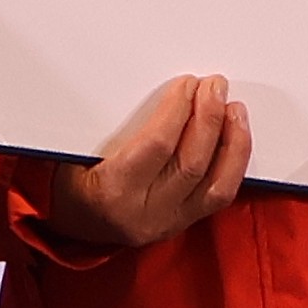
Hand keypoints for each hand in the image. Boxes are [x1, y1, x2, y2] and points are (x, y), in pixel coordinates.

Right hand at [44, 73, 250, 248]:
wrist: (73, 227)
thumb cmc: (71, 183)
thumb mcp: (73, 152)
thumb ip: (102, 122)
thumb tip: (132, 80)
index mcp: (112, 191)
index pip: (156, 145)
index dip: (177, 110)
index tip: (187, 85)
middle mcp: (144, 212)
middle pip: (190, 162)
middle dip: (208, 118)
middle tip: (215, 87)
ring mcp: (168, 222)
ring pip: (215, 184)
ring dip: (232, 142)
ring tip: (234, 109)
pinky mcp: (184, 223)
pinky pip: (219, 195)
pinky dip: (233, 163)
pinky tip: (236, 138)